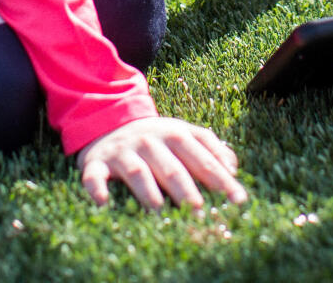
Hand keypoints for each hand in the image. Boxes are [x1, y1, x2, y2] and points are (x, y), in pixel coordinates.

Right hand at [77, 117, 245, 212]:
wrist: (106, 119)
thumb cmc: (155, 138)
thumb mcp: (183, 134)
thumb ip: (210, 147)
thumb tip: (234, 168)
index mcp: (176, 135)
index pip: (203, 159)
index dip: (221, 180)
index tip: (238, 201)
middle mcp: (150, 141)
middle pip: (172, 168)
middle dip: (187, 191)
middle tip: (200, 213)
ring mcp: (123, 151)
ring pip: (137, 171)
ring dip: (148, 192)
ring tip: (159, 212)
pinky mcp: (96, 162)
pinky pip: (94, 176)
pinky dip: (97, 189)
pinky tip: (103, 204)